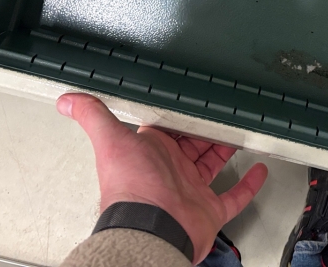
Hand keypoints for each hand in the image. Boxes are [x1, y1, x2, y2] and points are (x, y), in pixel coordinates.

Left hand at [57, 93, 267, 263]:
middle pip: (195, 145)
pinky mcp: (209, 210)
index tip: (199, 98)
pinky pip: (234, 197)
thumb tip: (68, 99)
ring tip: (243, 133)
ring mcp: (191, 191)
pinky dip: (248, 185)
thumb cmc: (132, 188)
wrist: (151, 229)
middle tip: (226, 112)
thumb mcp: (111, 140)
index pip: (170, 127)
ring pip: (214, 166)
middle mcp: (171, 171)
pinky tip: (259, 170)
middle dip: (210, 130)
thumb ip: (93, 116)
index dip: (184, 114)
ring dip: (228, 151)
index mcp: (151, 153)